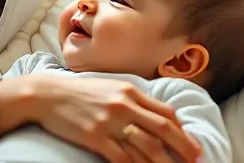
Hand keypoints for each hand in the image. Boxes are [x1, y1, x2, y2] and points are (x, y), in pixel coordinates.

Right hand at [0, 75, 201, 162]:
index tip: (193, 145)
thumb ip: (131, 99)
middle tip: (197, 161)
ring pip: (147, 147)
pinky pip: (123, 158)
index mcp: (130, 91)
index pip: (165, 112)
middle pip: (163, 129)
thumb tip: (154, 116)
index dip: (183, 131)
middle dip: (184, 147)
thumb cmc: (78, 92)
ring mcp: (110, 122)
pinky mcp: (96, 137)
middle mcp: (124, 105)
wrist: (46, 95)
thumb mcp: (109, 87)